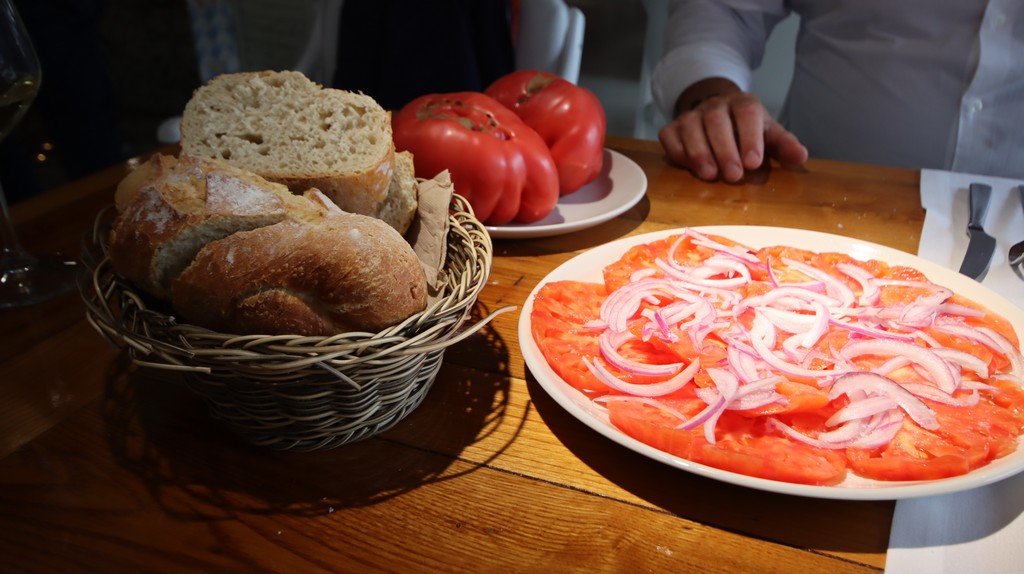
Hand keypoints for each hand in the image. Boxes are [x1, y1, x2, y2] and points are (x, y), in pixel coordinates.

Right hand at [659, 86, 807, 182]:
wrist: (716, 112)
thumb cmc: (746, 130)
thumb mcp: (768, 133)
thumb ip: (783, 144)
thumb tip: (801, 157)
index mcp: (743, 103)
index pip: (747, 114)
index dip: (750, 138)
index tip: (754, 163)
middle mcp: (715, 105)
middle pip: (717, 121)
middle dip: (725, 149)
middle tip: (733, 176)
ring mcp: (691, 115)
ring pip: (691, 127)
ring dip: (699, 152)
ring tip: (709, 175)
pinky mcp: (672, 127)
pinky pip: (670, 136)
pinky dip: (677, 150)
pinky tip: (687, 165)